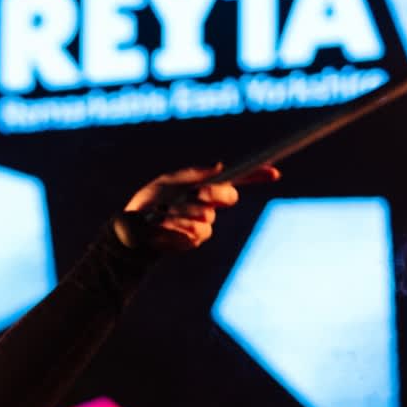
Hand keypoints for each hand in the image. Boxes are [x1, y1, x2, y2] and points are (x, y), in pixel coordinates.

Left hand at [116, 163, 279, 252]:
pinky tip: (165, 227)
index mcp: (203, 187)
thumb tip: (219, 167)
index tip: (274, 173)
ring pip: (208, 215)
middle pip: (228, 196)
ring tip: (165, 214)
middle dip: (214, 193)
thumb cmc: (147, 204)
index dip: (256, 176)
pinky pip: (198, 231)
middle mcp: (207, 205)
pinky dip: (180, 226)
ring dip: (185, 212)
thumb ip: (192, 175)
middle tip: (198, 194)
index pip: (235, 180)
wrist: (132, 232)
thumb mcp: (167, 182)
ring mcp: (203, 223)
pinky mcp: (194, 239)